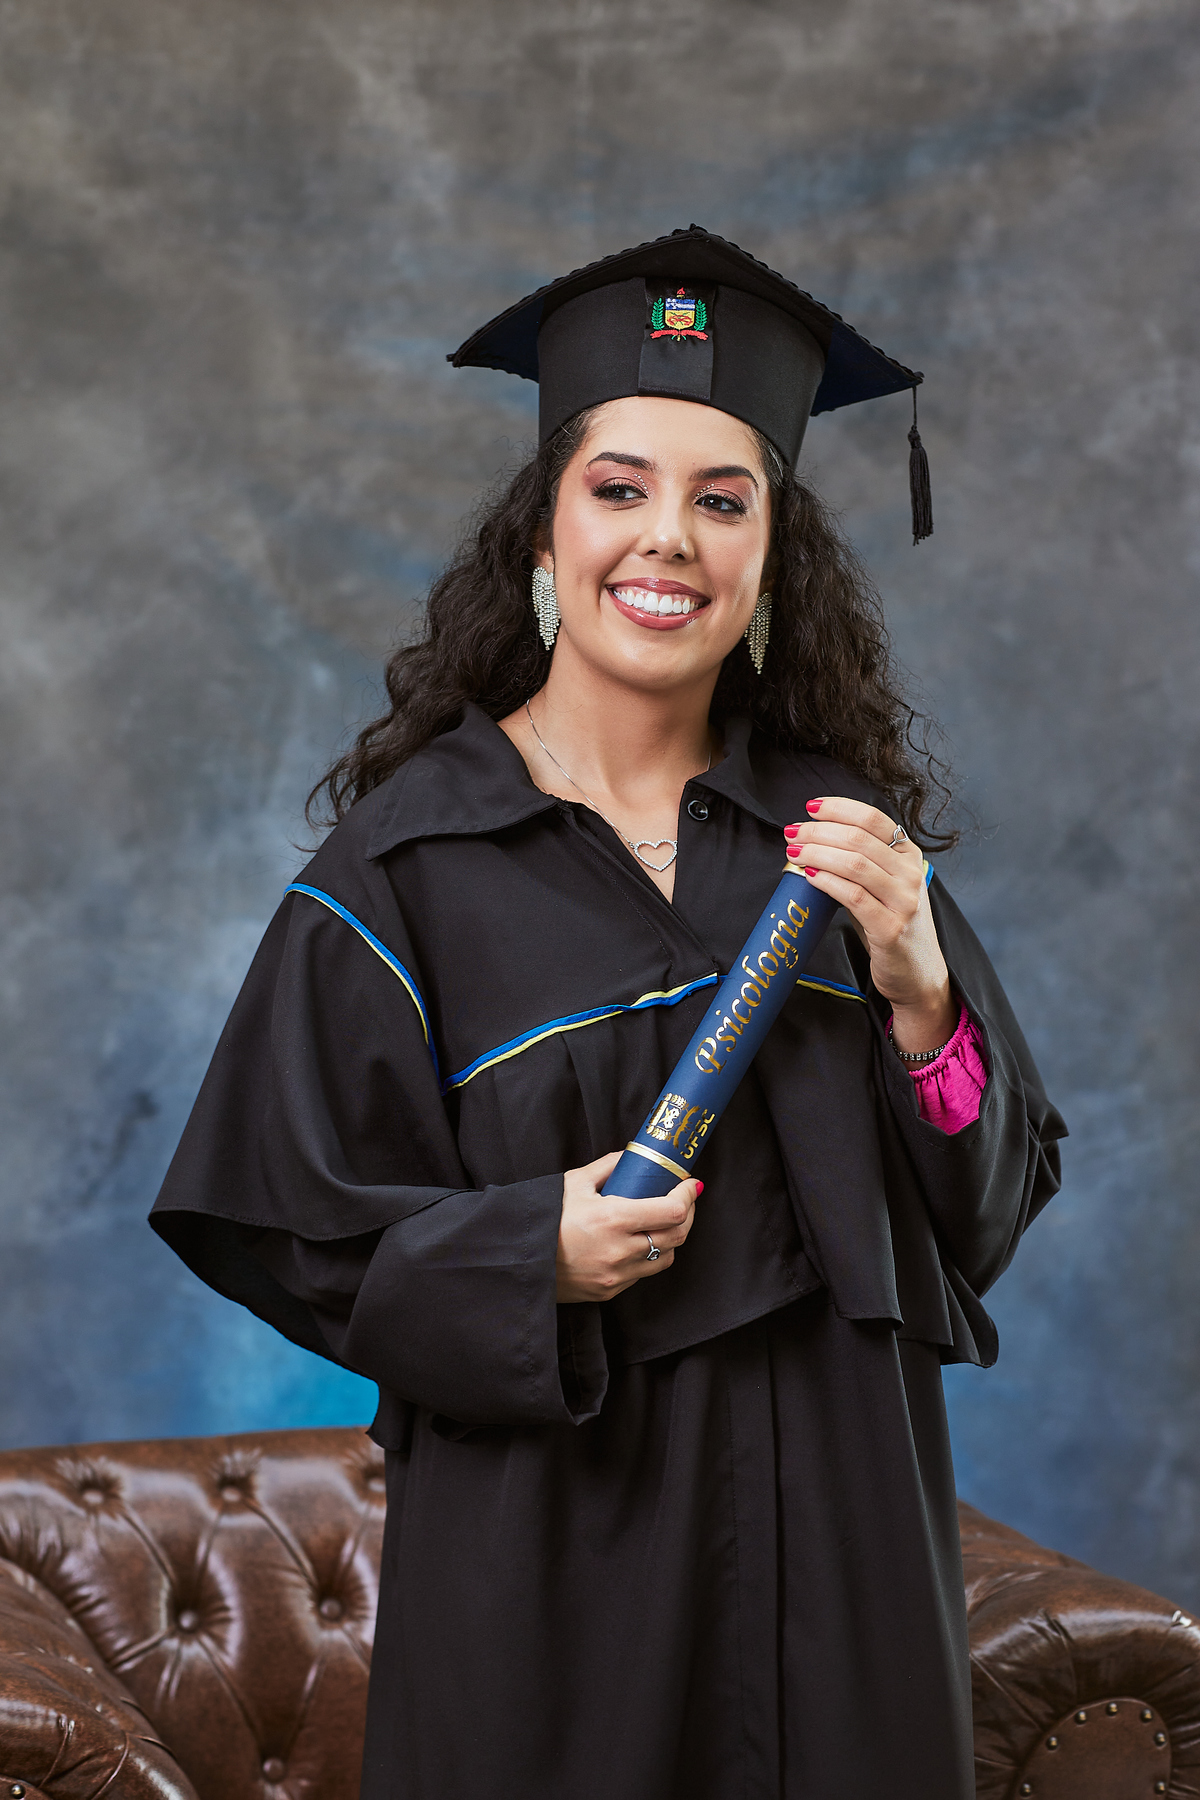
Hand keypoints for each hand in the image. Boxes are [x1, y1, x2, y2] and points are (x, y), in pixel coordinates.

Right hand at [556, 1151, 701, 1302]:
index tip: (691, 1184)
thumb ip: (608, 1166)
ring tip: (663, 1222)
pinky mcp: (611, 1291)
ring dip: (671, 1238)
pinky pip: (644, 1273)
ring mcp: (617, 1275)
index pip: (672, 1211)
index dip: (688, 1196)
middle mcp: (620, 1250)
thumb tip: (632, 1156)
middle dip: (687, 1214)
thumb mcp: (573, 1183)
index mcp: (612, 1219)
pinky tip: (639, 1242)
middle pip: (677, 1235)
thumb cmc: (545, 1217)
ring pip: (666, 1257)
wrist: (519, 1260)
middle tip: (684, 1200)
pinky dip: (649, 1256)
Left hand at [784, 797, 956, 1052]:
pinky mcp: (891, 928)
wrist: (918, 972)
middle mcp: (911, 873)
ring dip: (818, 853)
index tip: (811, 807)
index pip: (874, 818)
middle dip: (819, 831)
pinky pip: (853, 896)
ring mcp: (904, 901)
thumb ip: (860, 860)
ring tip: (794, 852)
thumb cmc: (892, 924)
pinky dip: (827, 881)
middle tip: (792, 833)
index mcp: (909, 854)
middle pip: (859, 838)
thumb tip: (813, 839)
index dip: (839, 808)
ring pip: (854, 863)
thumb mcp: (883, 884)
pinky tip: (809, 875)